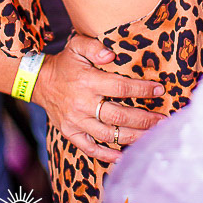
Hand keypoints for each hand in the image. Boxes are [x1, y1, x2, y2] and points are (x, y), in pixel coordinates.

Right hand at [33, 33, 165, 163]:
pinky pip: (91, 149)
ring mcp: (76, 121)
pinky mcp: (71, 133)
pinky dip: (108, 156)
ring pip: (109, 135)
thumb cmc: (65, 63)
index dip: (142, 90)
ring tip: (153, 137)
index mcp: (88, 82)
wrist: (39, 82)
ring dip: (133, 137)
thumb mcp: (77, 46)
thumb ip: (94, 46)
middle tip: (163, 121)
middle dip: (144, 120)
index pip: (120, 88)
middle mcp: (83, 104)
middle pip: (119, 116)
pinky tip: (124, 156)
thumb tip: (111, 55)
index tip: (159, 90)